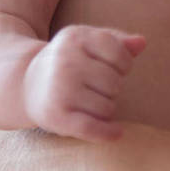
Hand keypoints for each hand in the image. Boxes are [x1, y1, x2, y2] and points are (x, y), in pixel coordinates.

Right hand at [22, 24, 146, 140]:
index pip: (119, 53)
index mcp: (76, 37)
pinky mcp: (56, 115)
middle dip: (113, 87)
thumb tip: (141, 43)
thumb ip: (117, 41)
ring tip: (90, 100)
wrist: (28, 83)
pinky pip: (91, 127)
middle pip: (115, 82)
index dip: (123, 64)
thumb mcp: (88, 42)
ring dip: (106, 107)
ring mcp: (59, 89)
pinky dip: (107, 132)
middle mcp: (65, 61)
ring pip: (108, 106)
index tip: (115, 67)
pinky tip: (117, 132)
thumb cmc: (69, 60)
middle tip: (96, 86)